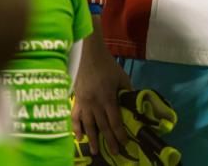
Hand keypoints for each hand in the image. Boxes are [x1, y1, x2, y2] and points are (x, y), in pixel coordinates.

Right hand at [71, 18, 132, 155]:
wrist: (88, 55)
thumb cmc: (107, 65)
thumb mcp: (122, 78)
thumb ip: (127, 92)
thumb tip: (133, 105)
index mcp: (107, 98)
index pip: (114, 120)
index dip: (119, 133)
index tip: (124, 143)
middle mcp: (94, 104)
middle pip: (102, 126)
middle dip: (109, 140)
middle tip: (114, 153)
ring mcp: (83, 103)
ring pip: (88, 125)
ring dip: (93, 139)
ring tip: (96, 151)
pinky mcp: (75, 100)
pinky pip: (74, 117)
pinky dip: (76, 128)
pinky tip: (78, 138)